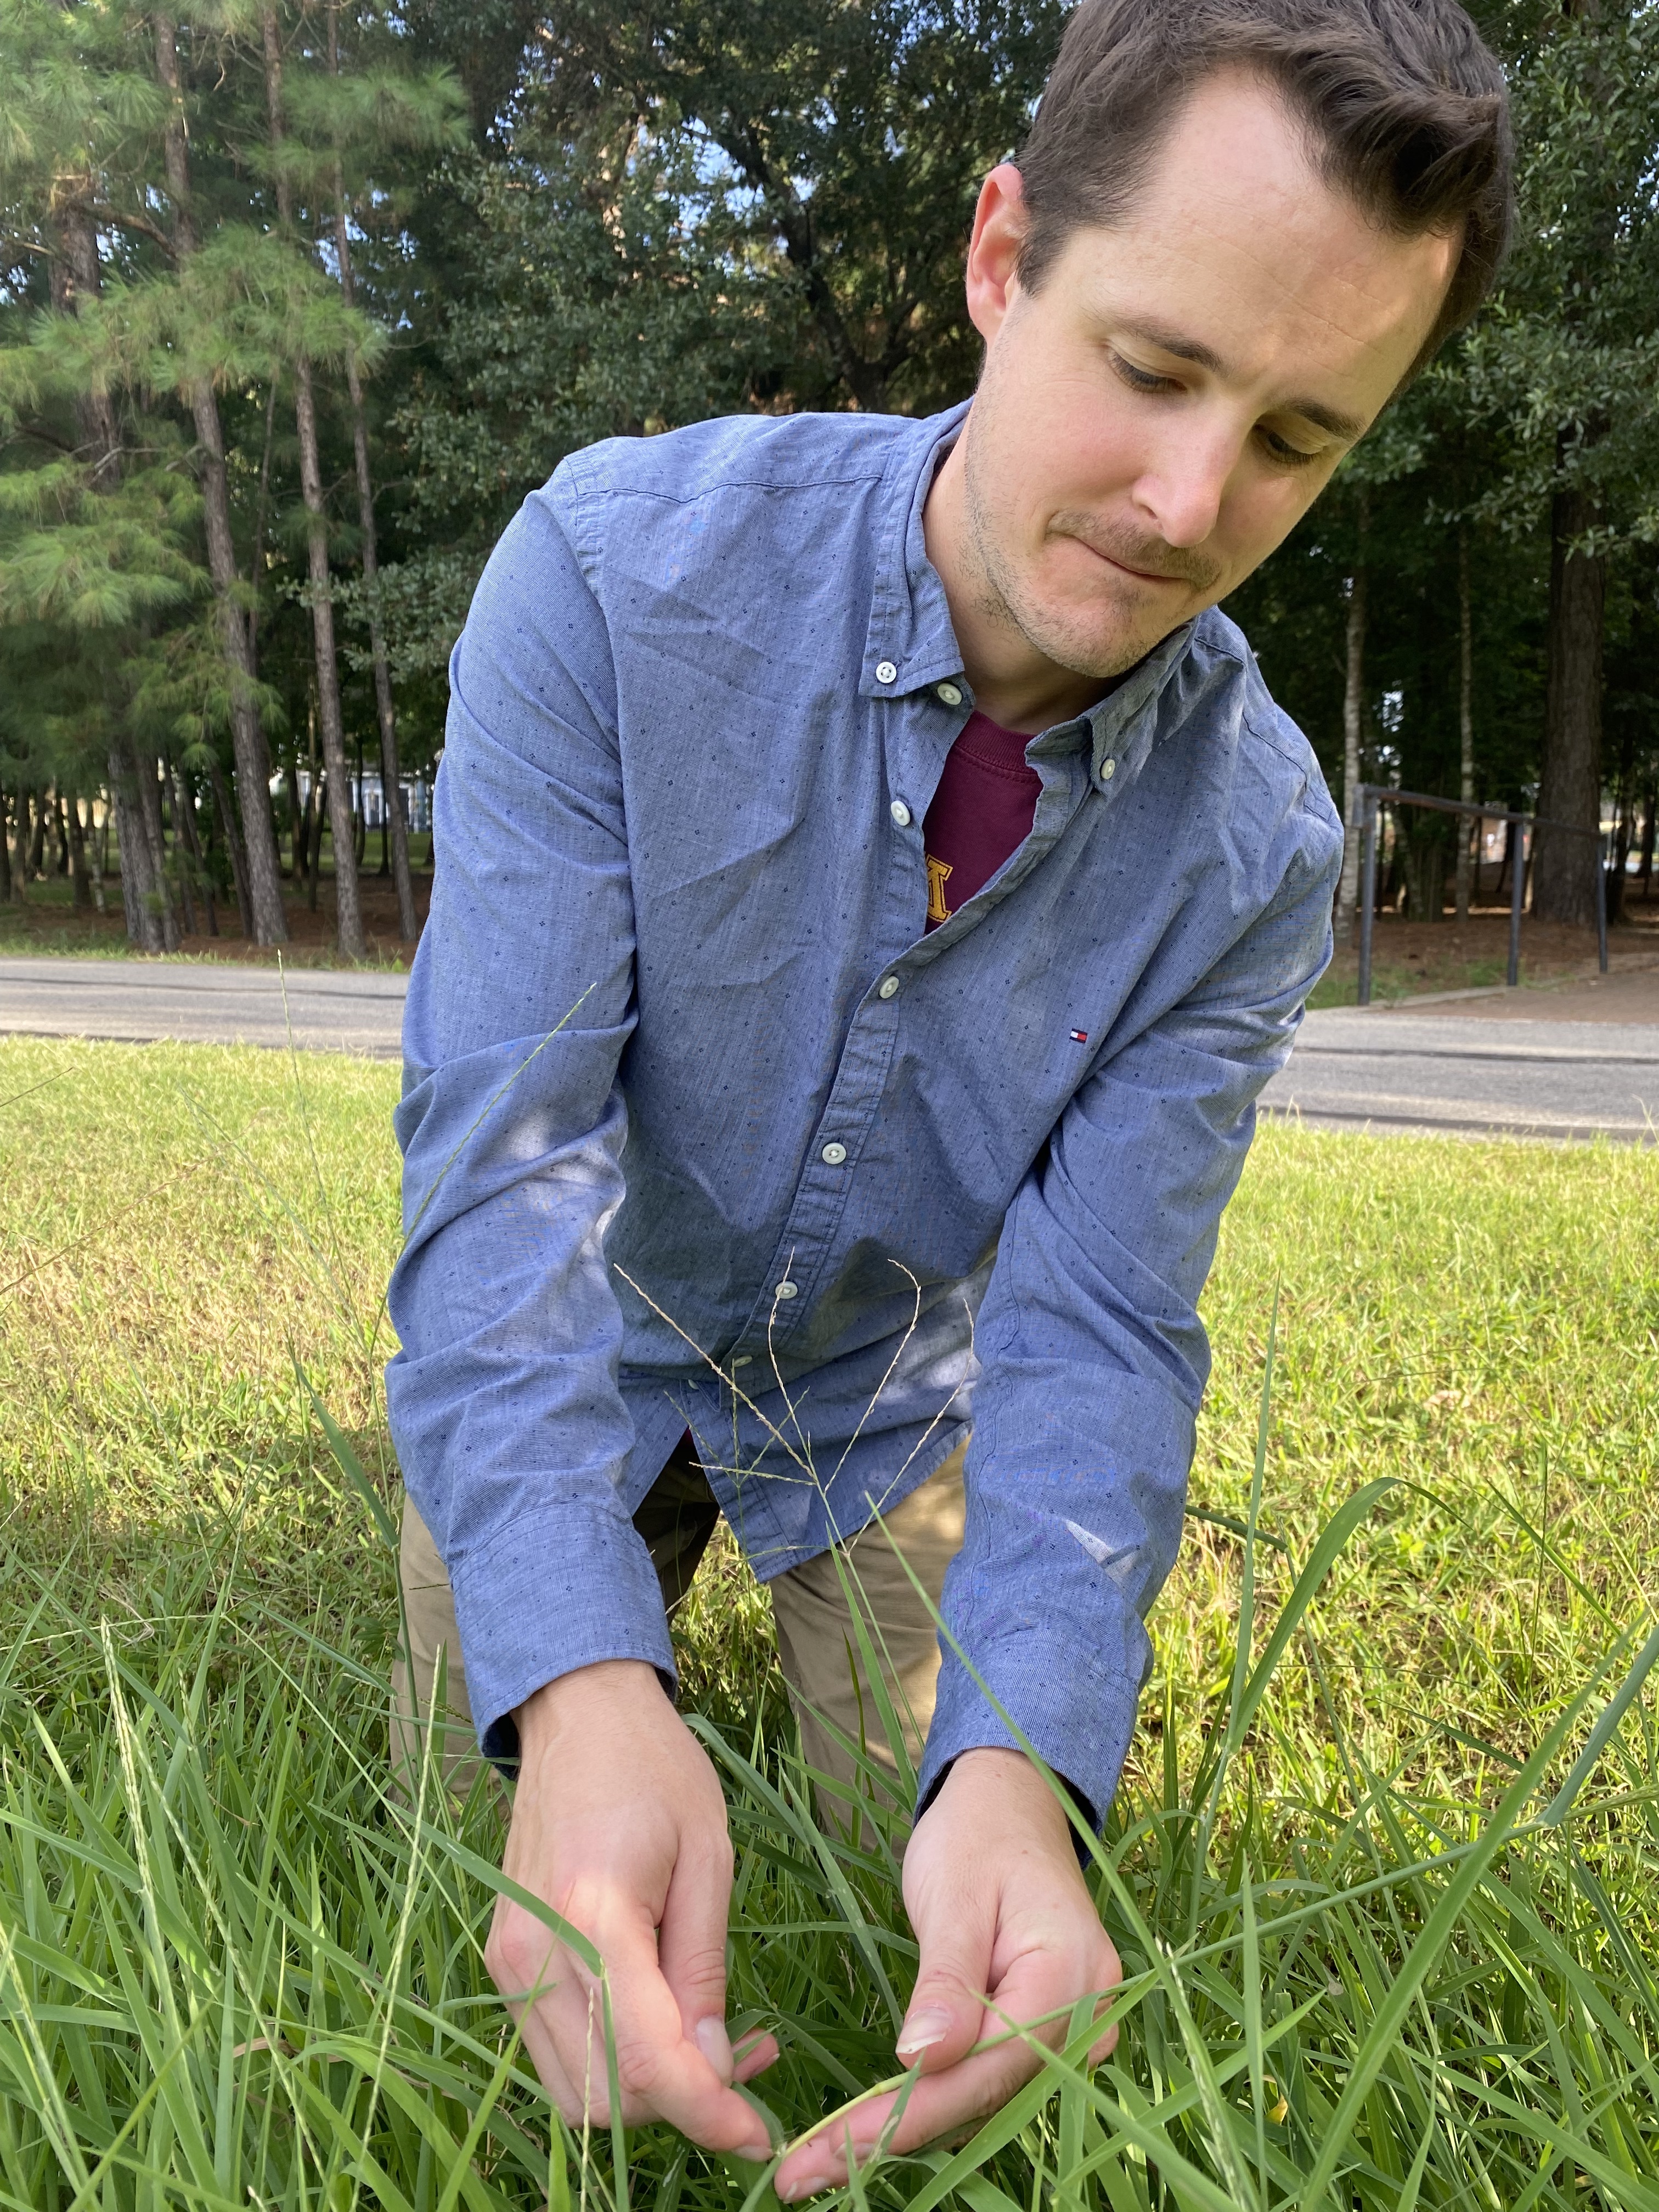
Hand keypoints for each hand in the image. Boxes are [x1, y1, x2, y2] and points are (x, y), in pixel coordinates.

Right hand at [485, 1659, 777, 2154]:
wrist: (577, 1715)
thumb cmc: (655, 1770)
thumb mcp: (709, 1857)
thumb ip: (704, 1969)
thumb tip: (715, 2070)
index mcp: (591, 1913)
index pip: (646, 2061)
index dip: (708, 2113)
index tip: (760, 2135)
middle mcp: (532, 1951)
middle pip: (606, 2096)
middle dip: (684, 2104)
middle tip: (754, 2061)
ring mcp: (508, 1962)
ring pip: (577, 2090)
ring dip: (651, 2092)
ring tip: (722, 2043)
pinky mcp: (505, 1963)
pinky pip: (560, 2051)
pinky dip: (616, 2062)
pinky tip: (669, 2022)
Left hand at [774, 1748, 1119, 2198]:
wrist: (1012, 1804)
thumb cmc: (978, 1834)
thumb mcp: (954, 1892)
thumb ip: (946, 1979)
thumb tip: (921, 2062)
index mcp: (1070, 1976)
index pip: (987, 2067)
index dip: (909, 2113)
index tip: (831, 2145)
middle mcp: (1088, 2018)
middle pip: (984, 2094)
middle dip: (894, 2134)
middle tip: (801, 2171)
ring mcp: (1071, 2030)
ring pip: (983, 2098)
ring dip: (905, 2130)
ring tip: (818, 2161)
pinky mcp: (1041, 2032)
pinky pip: (986, 2080)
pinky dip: (929, 2104)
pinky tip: (871, 2127)